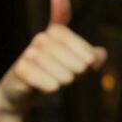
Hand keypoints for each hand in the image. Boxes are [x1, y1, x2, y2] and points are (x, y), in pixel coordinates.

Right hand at [0, 0, 107, 116]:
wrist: (22, 89)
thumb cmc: (53, 72)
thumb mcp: (76, 62)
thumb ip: (91, 56)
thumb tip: (101, 54)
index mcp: (56, 32)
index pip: (88, 53)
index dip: (90, 64)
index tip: (84, 65)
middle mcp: (41, 39)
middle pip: (80, 66)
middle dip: (78, 76)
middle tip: (64, 76)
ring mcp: (29, 53)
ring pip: (66, 77)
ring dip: (63, 83)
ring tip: (53, 80)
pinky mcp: (21, 70)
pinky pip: (51, 85)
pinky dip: (51, 89)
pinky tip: (43, 87)